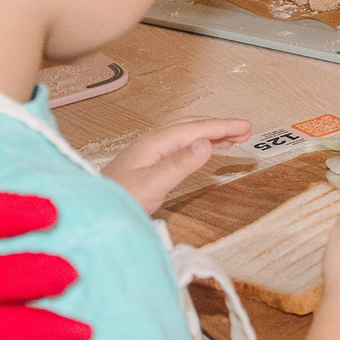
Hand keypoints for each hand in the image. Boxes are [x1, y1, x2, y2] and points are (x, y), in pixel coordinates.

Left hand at [104, 117, 252, 213]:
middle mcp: (152, 143)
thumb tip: (205, 144)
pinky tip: (202, 151)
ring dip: (210, 135)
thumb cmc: (118, 200)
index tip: (245, 127)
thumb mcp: (153, 185)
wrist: (93, 212)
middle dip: (220, 127)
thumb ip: (179, 164)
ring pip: (186, 136)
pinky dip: (198, 145)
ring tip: (232, 139)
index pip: (196, 129)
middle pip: (192, 127)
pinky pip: (180, 147)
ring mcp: (148, 153)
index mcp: (154, 143)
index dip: (222, 127)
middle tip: (245, 131)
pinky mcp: (147, 164)